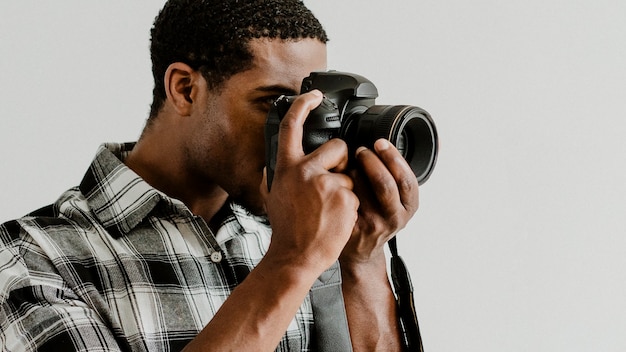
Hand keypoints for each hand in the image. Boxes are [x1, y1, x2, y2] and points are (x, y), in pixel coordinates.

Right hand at [261, 90, 359, 274]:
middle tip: (332, 183)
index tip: (314, 95)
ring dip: (345, 189)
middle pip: (337, 146)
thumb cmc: (286, 228)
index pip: (292, 126)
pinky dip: (349, 205)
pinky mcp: (344, 196)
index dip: (303, 105)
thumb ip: (281, 174)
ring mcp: (326, 183)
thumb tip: (279, 163)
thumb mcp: (275, 195)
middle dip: (341, 161)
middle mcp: (305, 170)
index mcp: (286, 167)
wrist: (296, 255)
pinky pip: (355, 193)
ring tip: (328, 209)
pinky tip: (335, 218)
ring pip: (349, 174)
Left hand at [341, 138, 419, 265]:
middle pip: (385, 183)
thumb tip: (415, 143)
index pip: (406, 180)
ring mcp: (373, 225)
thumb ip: (399, 176)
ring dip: (354, 170)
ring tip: (350, 163)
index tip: (381, 143)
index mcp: (409, 208)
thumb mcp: (397, 200)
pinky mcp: (352, 227)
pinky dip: (340, 183)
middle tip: (361, 150)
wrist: (362, 250)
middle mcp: (394, 218)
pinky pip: (344, 198)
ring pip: (362, 189)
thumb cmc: (379, 218)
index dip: (393, 158)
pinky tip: (337, 178)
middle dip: (371, 160)